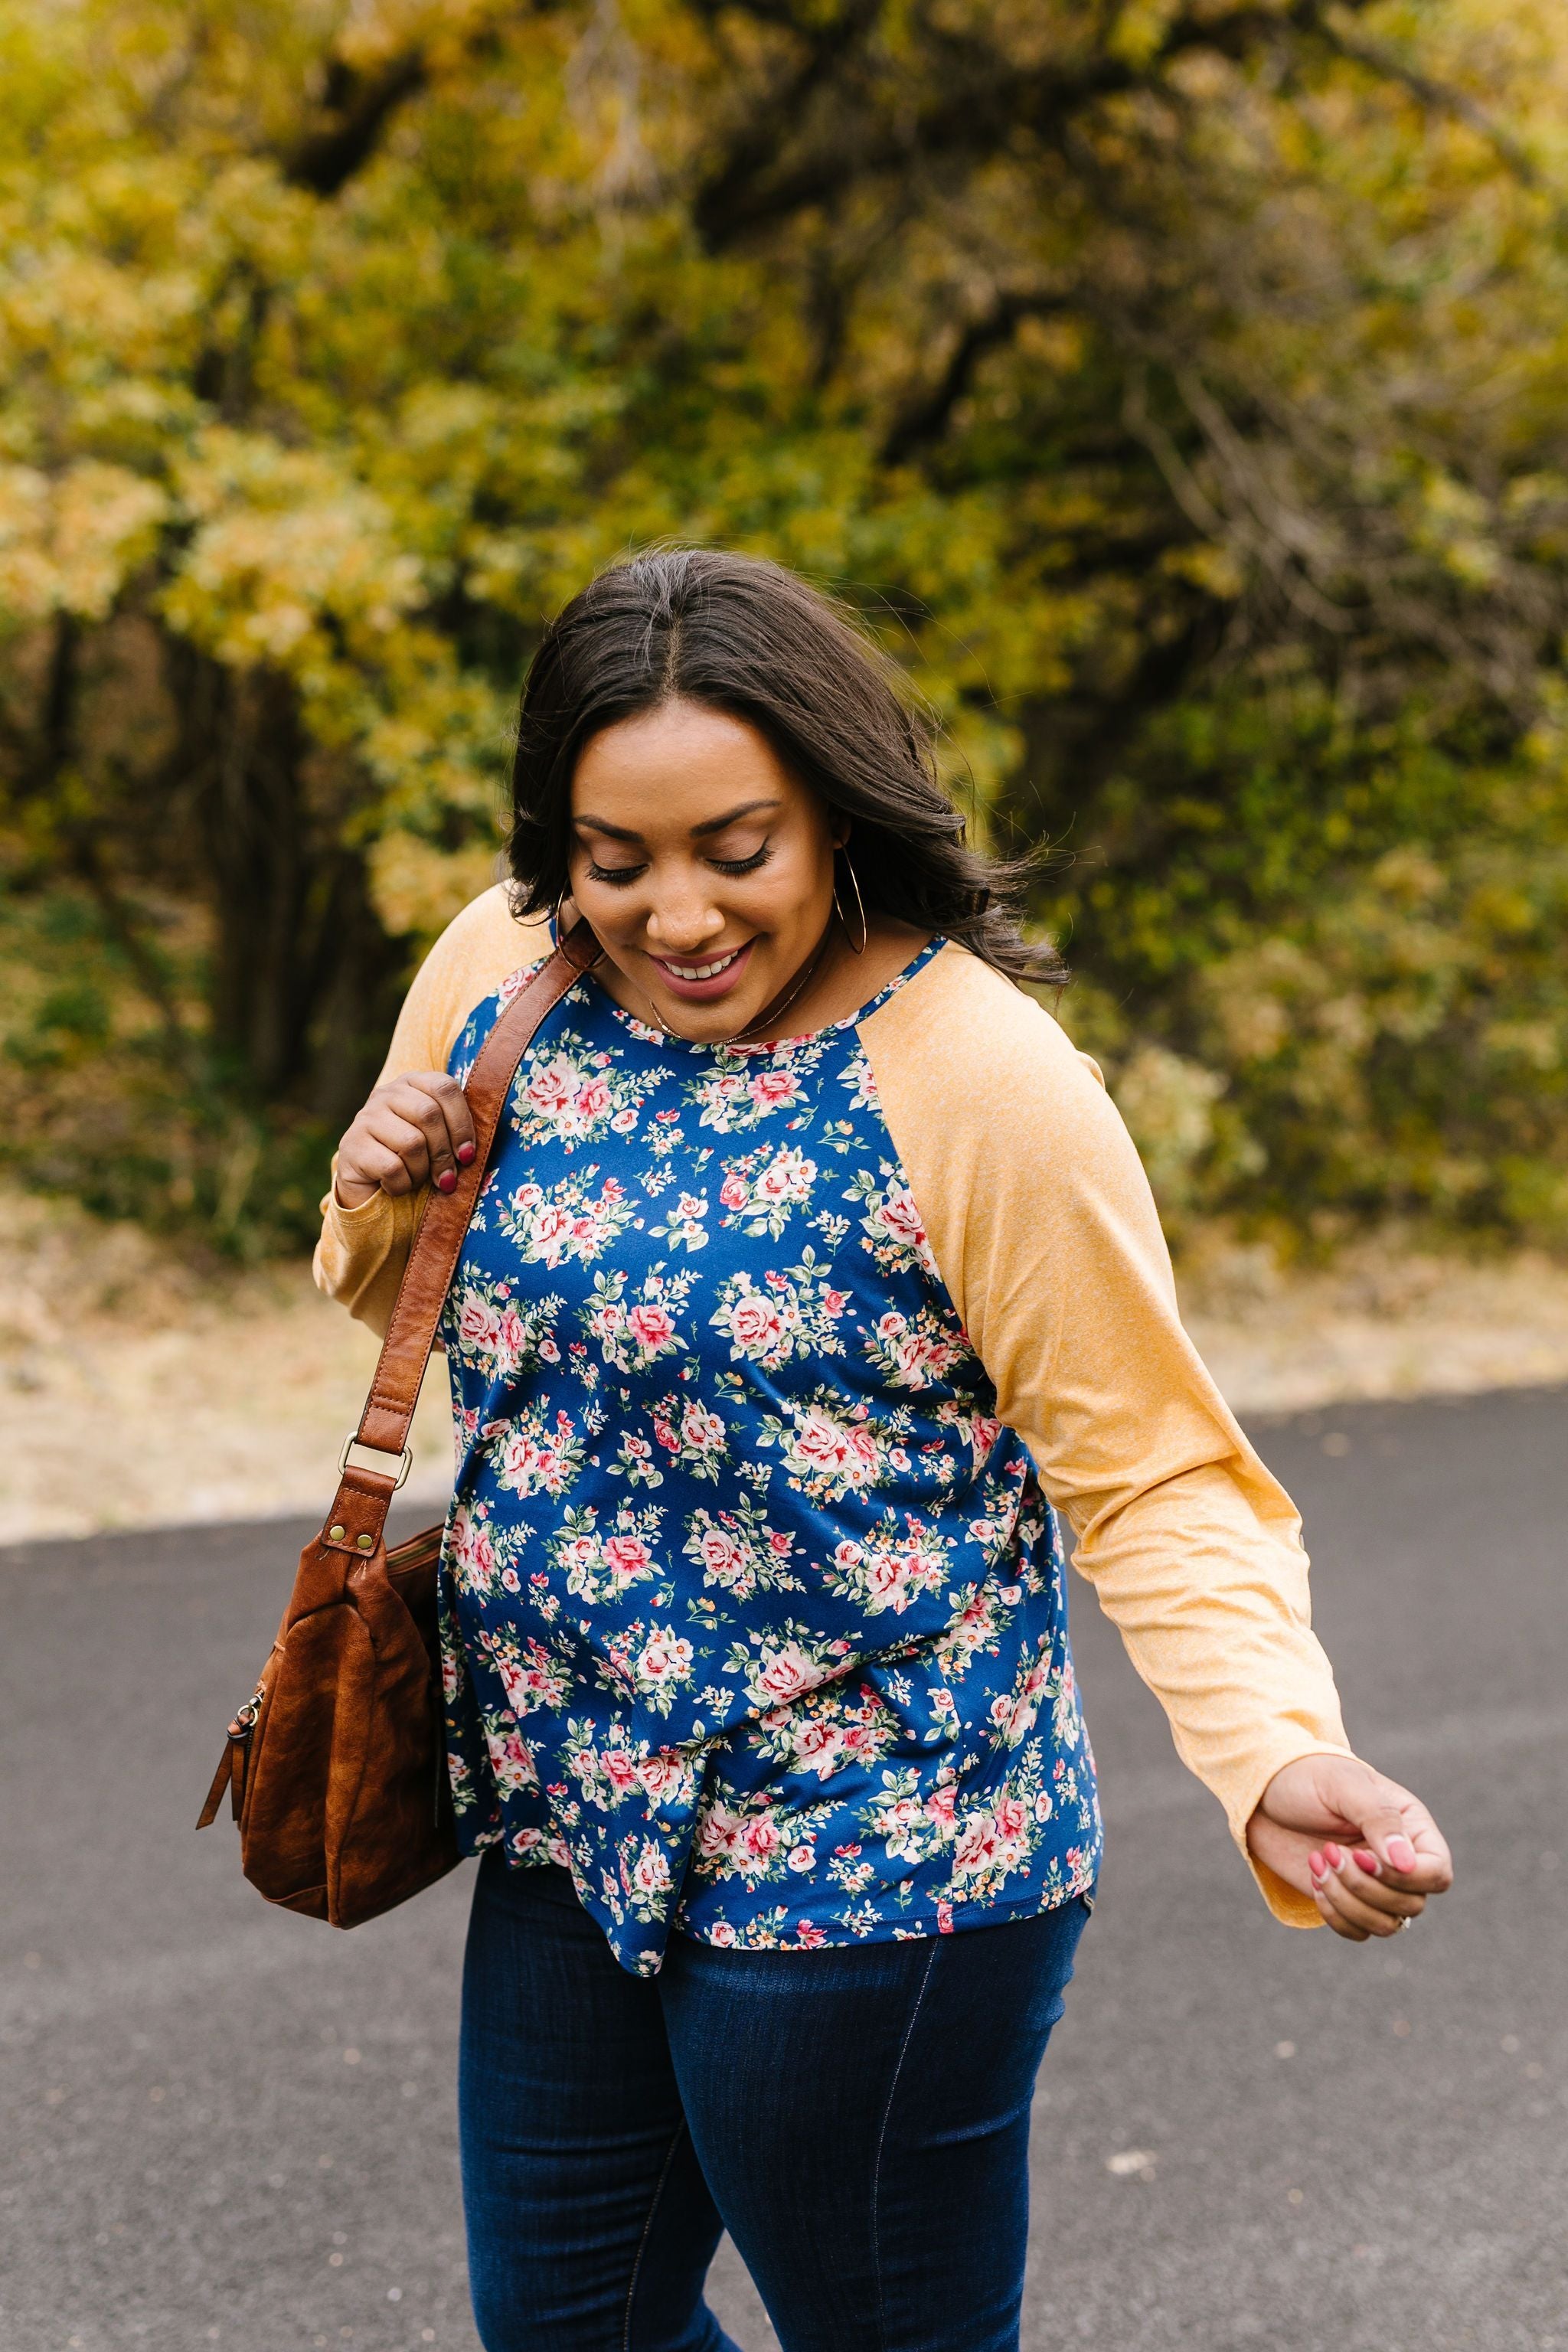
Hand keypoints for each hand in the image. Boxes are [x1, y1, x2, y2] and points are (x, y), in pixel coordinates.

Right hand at [334, 1072, 476, 1208]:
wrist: (369, 1189)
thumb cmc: (413, 1162)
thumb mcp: (436, 1140)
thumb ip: (455, 1130)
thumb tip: (473, 1148)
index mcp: (412, 1083)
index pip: (445, 1087)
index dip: (462, 1123)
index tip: (467, 1155)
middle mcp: (386, 1093)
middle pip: (429, 1114)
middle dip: (444, 1153)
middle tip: (446, 1179)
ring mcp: (365, 1117)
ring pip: (412, 1142)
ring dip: (421, 1172)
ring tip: (416, 1180)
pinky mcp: (351, 1145)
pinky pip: (392, 1166)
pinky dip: (402, 1185)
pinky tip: (396, 1187)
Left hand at [1247, 1753, 1453, 1941]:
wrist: (1264, 1793)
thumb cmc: (1307, 1778)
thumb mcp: (1342, 1786)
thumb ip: (1379, 1819)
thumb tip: (1408, 1864)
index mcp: (1411, 1827)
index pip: (1437, 1873)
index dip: (1406, 1877)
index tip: (1360, 1855)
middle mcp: (1399, 1861)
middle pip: (1412, 1904)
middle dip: (1364, 1886)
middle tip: (1329, 1851)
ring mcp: (1374, 1884)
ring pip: (1386, 1925)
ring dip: (1347, 1902)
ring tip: (1318, 1861)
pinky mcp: (1346, 1900)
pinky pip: (1358, 1931)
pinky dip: (1334, 1915)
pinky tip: (1313, 1880)